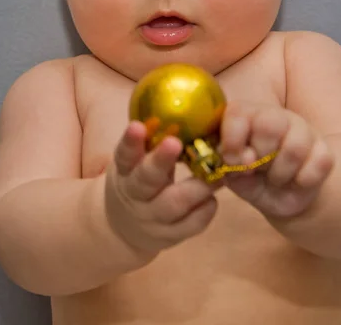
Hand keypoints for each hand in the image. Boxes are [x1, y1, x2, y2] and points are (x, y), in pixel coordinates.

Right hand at [104, 121, 218, 255]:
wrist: (123, 225)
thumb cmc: (138, 177)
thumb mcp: (136, 159)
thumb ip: (153, 139)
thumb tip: (181, 103)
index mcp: (124, 170)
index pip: (124, 154)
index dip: (131, 141)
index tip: (138, 126)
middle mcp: (134, 195)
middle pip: (146, 179)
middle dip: (160, 161)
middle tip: (175, 142)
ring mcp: (151, 218)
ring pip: (172, 205)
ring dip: (196, 187)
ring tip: (217, 173)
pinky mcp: (169, 236)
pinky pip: (190, 226)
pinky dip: (204, 211)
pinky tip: (213, 198)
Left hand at [219, 104, 333, 217]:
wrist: (281, 197)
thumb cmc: (251, 178)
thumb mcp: (232, 174)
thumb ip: (230, 163)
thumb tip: (247, 158)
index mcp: (248, 115)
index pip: (238, 114)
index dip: (232, 142)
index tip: (232, 161)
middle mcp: (276, 116)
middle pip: (268, 126)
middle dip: (260, 157)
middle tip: (258, 169)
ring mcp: (304, 130)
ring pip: (295, 148)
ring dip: (280, 173)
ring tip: (275, 178)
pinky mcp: (324, 150)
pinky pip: (319, 164)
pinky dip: (303, 181)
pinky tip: (296, 181)